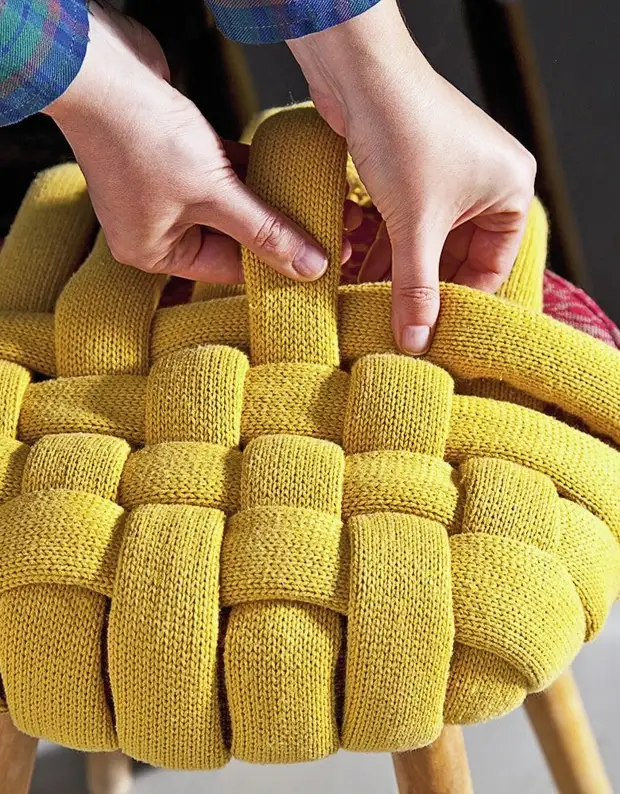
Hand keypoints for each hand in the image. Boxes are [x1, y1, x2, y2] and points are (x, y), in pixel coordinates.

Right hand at [44, 3, 360, 282]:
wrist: (96, 65)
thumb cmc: (139, 134)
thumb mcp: (213, 193)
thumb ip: (264, 231)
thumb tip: (310, 267)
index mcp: (154, 251)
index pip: (229, 269)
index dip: (279, 264)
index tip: (324, 260)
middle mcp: (156, 224)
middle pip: (234, 237)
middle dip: (283, 231)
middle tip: (335, 229)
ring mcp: (163, 188)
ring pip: (232, 204)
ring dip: (275, 200)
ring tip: (325, 200)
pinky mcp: (173, 154)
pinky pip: (223, 174)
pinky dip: (252, 171)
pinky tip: (291, 170)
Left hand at [289, 0, 536, 353]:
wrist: (360, 72)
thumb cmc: (403, 136)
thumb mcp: (414, 226)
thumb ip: (414, 289)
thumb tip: (415, 343)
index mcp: (510, 190)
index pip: (492, 266)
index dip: (459, 301)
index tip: (429, 332)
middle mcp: (485, 180)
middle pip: (456, 255)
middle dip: (420, 286)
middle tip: (396, 321)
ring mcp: (449, 173)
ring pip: (425, 240)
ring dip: (396, 269)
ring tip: (369, 300)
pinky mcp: (414, 168)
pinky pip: (405, 220)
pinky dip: (384, 244)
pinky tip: (356, 269)